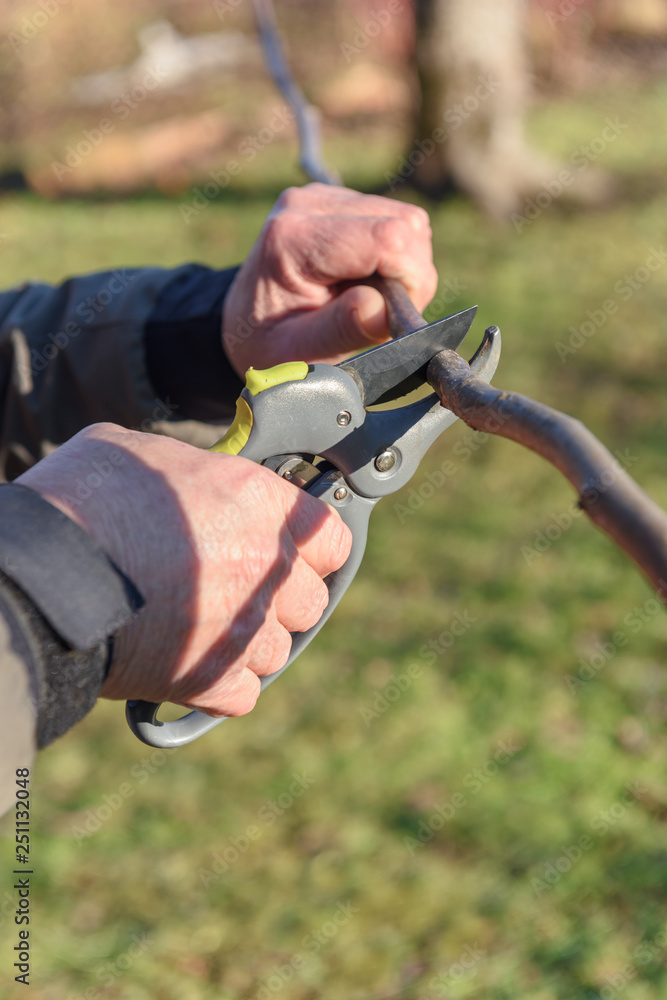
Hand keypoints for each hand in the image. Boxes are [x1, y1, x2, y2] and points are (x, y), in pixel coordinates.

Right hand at [17, 423, 350, 716]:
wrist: (43, 572)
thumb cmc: (82, 501)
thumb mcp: (141, 452)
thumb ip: (194, 472)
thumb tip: (195, 481)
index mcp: (258, 502)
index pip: (330, 536)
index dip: (312, 546)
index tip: (291, 551)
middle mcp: (264, 566)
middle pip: (310, 598)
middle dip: (279, 597)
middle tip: (236, 589)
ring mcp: (244, 627)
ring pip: (279, 649)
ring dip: (251, 642)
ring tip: (206, 628)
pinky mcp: (211, 679)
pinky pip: (245, 694)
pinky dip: (223, 684)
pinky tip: (193, 663)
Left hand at [223, 183, 437, 376]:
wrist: (245, 322)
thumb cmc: (269, 343)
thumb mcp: (298, 351)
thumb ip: (340, 330)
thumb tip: (381, 309)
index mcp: (293, 239)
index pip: (387, 237)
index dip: (410, 277)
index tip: (393, 313)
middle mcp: (306, 204)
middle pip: (405, 224)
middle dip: (410, 274)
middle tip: (380, 312)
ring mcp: (322, 196)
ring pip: (408, 220)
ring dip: (405, 265)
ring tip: (369, 298)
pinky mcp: (338, 199)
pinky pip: (396, 220)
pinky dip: (395, 256)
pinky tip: (365, 280)